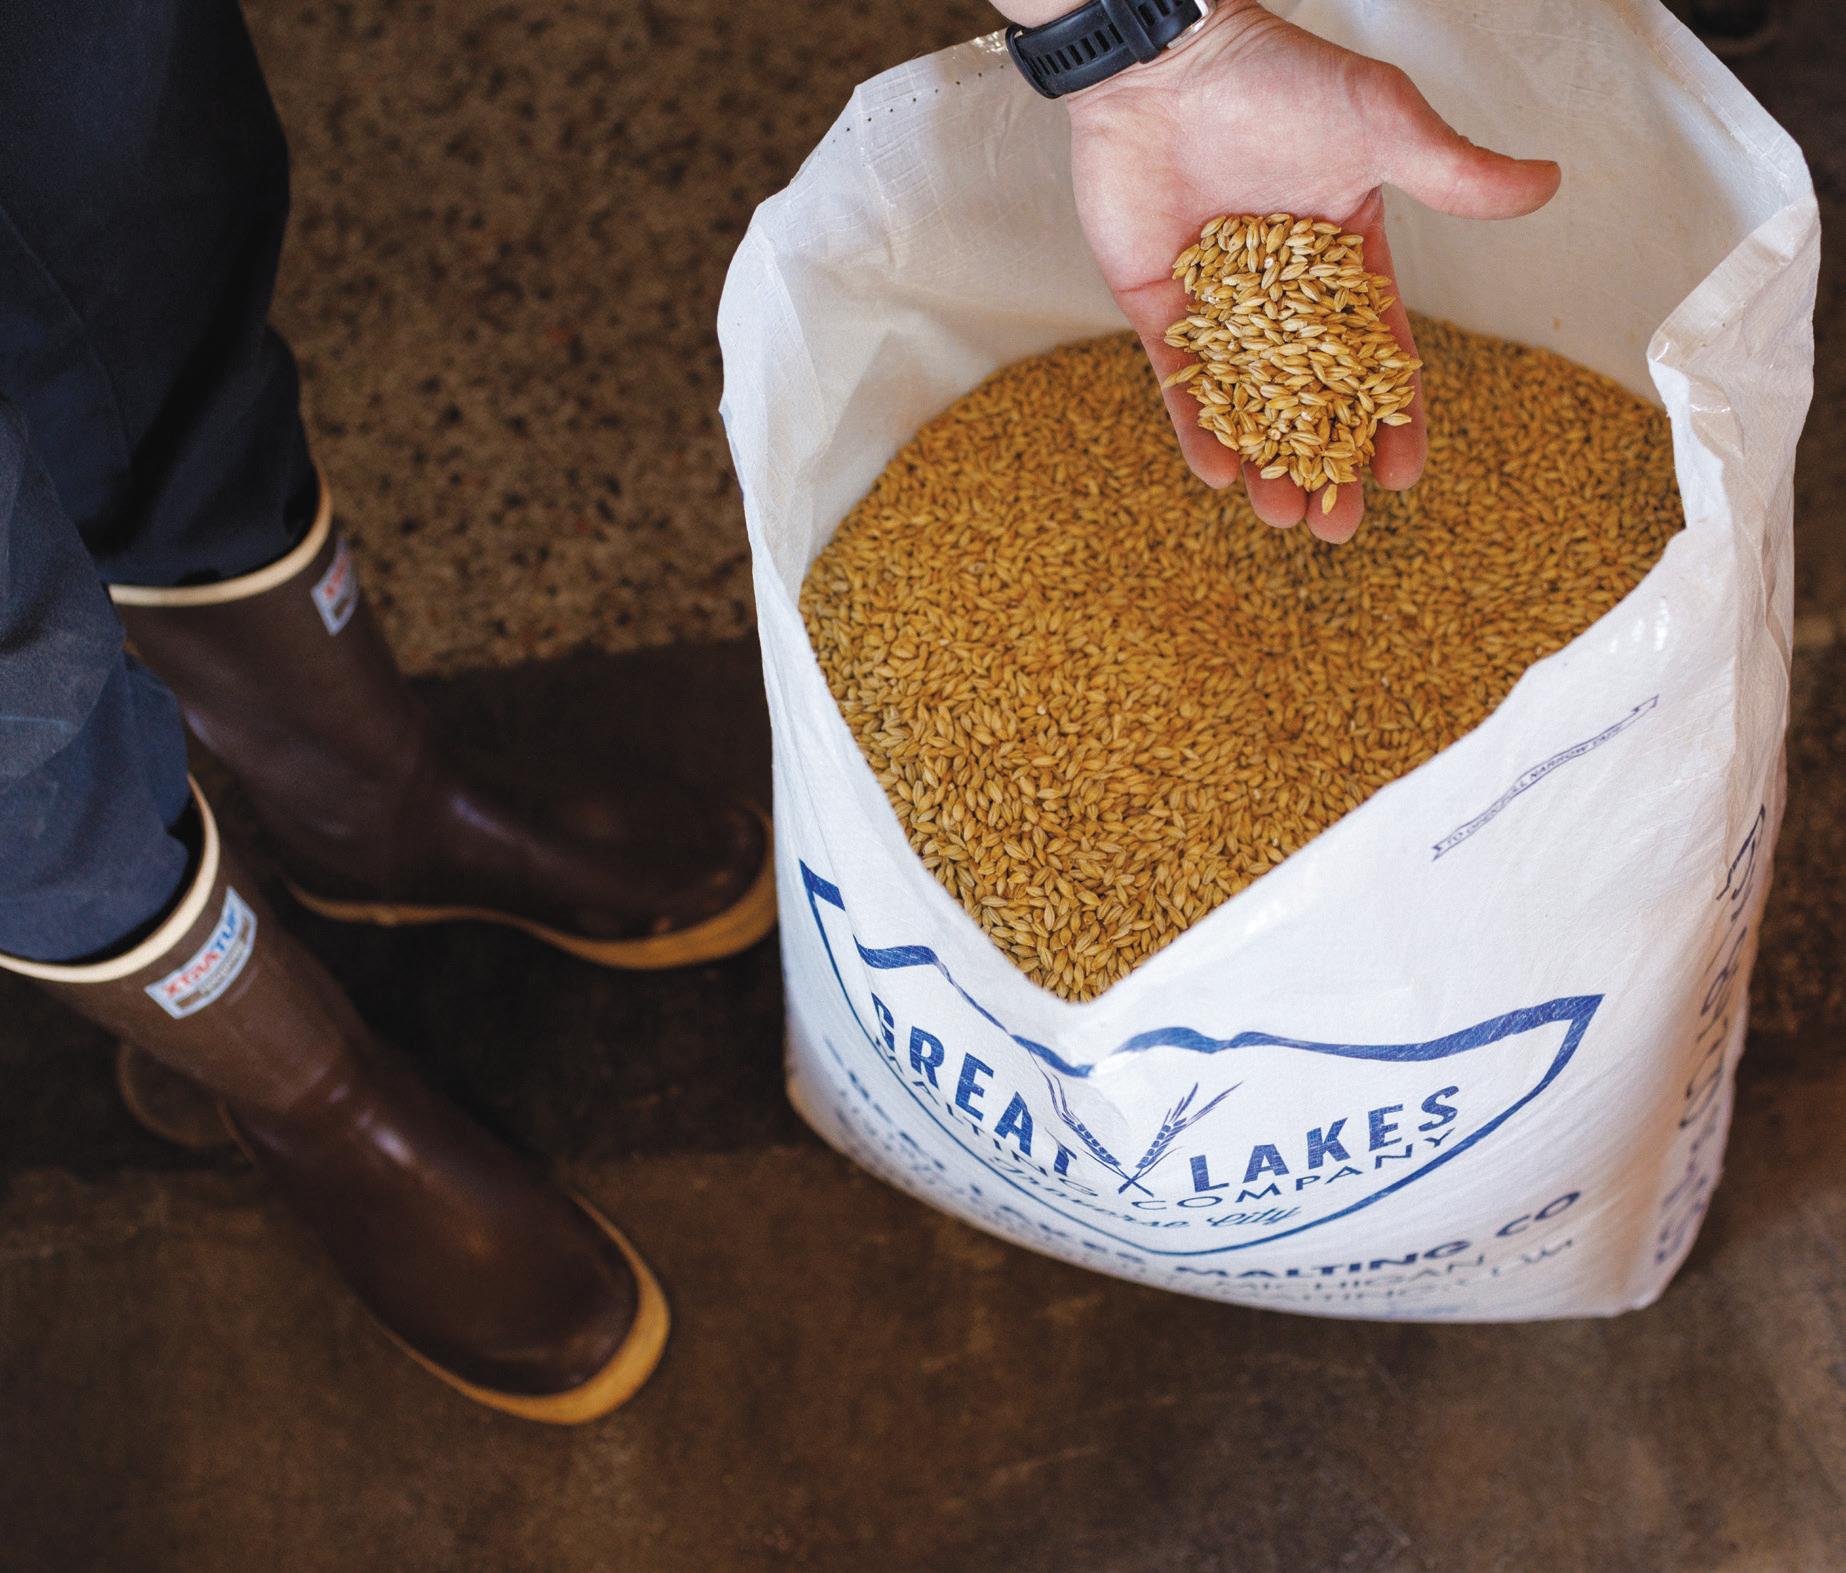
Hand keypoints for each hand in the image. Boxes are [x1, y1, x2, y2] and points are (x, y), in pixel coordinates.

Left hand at [1060, 1, 1560, 540]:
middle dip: (1326, 463)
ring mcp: (1217, 305)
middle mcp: (1281, 294)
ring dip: (1265, 460)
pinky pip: (1179, 379)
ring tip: (1282, 517)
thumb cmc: (1278, 79)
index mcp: (1344, 260)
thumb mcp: (1381, 123)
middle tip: (1337, 525)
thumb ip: (1452, 171)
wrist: (1168, 58)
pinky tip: (1216, 474)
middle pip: (1311, 397)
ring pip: (1246, 401)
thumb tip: (1546, 185)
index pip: (1377, 356)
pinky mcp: (1157, 306)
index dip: (1392, 418)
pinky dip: (1196, 425)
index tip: (1404, 476)